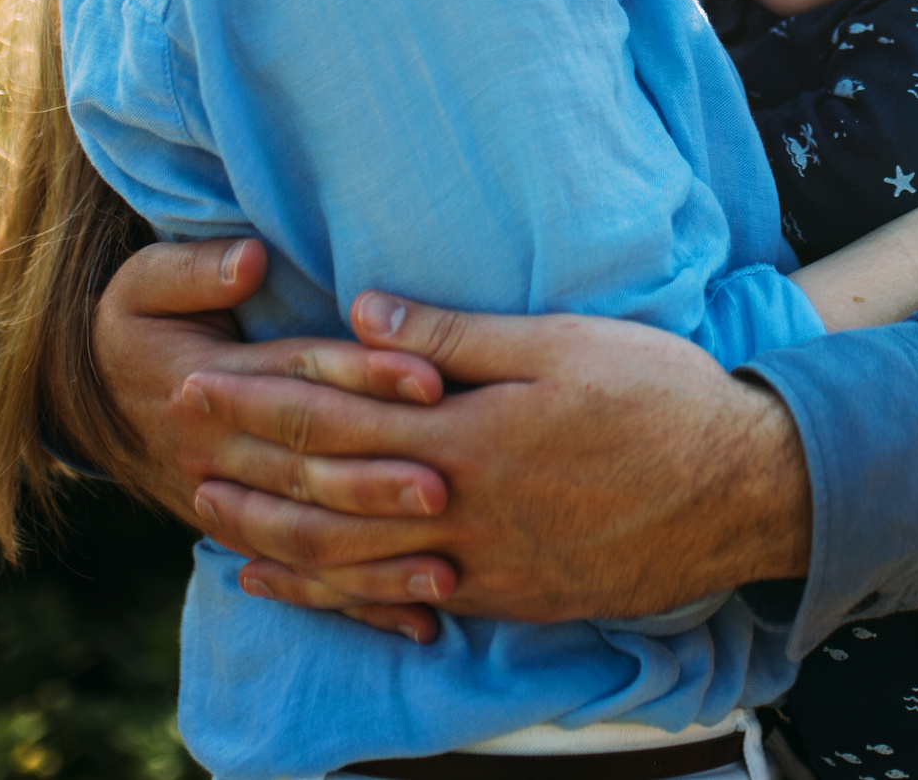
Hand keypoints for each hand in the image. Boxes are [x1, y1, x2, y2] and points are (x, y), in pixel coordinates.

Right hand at [87, 239, 454, 641]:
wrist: (88, 405)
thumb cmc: (136, 330)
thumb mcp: (142, 285)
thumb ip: (193, 269)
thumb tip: (249, 260)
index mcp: (210, 386)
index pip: (300, 380)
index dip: (365, 376)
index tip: (430, 378)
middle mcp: (222, 455)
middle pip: (310, 467)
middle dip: (378, 479)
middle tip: (446, 487)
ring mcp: (233, 507)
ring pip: (309, 537)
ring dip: (376, 558)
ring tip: (444, 571)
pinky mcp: (247, 540)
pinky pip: (304, 580)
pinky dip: (360, 606)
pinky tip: (419, 623)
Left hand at [182, 290, 813, 627]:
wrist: (741, 491)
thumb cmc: (660, 398)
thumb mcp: (564, 343)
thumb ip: (457, 336)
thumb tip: (365, 313)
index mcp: (468, 436)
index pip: (337, 418)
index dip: (261, 401)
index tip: (199, 382)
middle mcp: (460, 511)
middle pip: (325, 496)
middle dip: (245, 468)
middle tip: (177, 447)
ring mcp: (480, 565)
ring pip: (349, 563)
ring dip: (271, 541)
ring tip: (213, 521)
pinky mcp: (507, 598)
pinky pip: (397, 603)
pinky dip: (334, 597)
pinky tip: (295, 587)